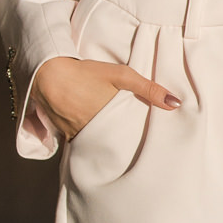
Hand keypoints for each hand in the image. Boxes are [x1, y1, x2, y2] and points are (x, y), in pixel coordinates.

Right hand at [33, 53, 177, 138]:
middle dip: (122, 147)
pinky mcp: (64, 134)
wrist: (47, 73)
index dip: (137, 145)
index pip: (128, 141)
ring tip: (116, 144)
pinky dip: (87, 141)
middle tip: (134, 149)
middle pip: (112, 145)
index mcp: (108, 123)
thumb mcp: (121, 75)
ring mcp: (76, 135)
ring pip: (96, 144)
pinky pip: (79, 142)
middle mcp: (92, 134)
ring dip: (104, 144)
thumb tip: (175, 103)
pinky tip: (94, 138)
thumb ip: (148, 89)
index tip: (148, 148)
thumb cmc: (85, 73)